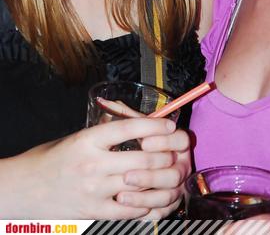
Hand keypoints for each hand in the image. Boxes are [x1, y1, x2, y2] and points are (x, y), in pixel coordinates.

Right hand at [0, 116, 180, 218]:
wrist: (26, 187)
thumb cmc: (55, 157)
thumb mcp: (79, 135)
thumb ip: (108, 128)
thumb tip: (141, 119)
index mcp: (88, 138)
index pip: (129, 128)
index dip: (155, 125)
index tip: (171, 124)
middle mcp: (93, 163)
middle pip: (144, 157)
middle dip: (169, 153)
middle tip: (181, 150)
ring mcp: (95, 190)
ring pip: (143, 185)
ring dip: (166, 179)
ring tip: (177, 173)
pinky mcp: (95, 211)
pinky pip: (131, 211)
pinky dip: (150, 205)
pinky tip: (160, 197)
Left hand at [119, 126, 190, 219]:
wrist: (128, 168)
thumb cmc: (133, 143)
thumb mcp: (135, 129)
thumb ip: (133, 120)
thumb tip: (122, 113)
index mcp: (178, 144)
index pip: (182, 140)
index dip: (164, 141)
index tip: (143, 143)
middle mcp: (182, 166)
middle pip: (175, 173)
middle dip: (150, 175)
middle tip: (126, 175)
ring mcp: (177, 187)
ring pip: (167, 195)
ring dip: (144, 196)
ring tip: (120, 195)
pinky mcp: (168, 205)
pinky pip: (160, 211)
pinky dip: (142, 209)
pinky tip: (125, 204)